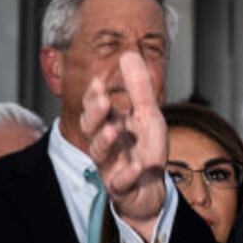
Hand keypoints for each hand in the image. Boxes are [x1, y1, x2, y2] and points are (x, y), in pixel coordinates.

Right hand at [81, 52, 168, 230]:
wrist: (150, 188)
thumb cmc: (145, 149)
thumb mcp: (147, 115)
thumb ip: (138, 88)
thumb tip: (129, 54)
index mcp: (111, 125)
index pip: (95, 108)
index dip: (95, 96)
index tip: (99, 81)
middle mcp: (107, 145)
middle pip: (91, 129)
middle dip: (95, 114)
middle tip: (104, 100)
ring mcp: (112, 167)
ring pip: (101, 155)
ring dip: (105, 142)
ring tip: (114, 130)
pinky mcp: (122, 188)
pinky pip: (121, 183)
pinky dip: (127, 175)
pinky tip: (137, 167)